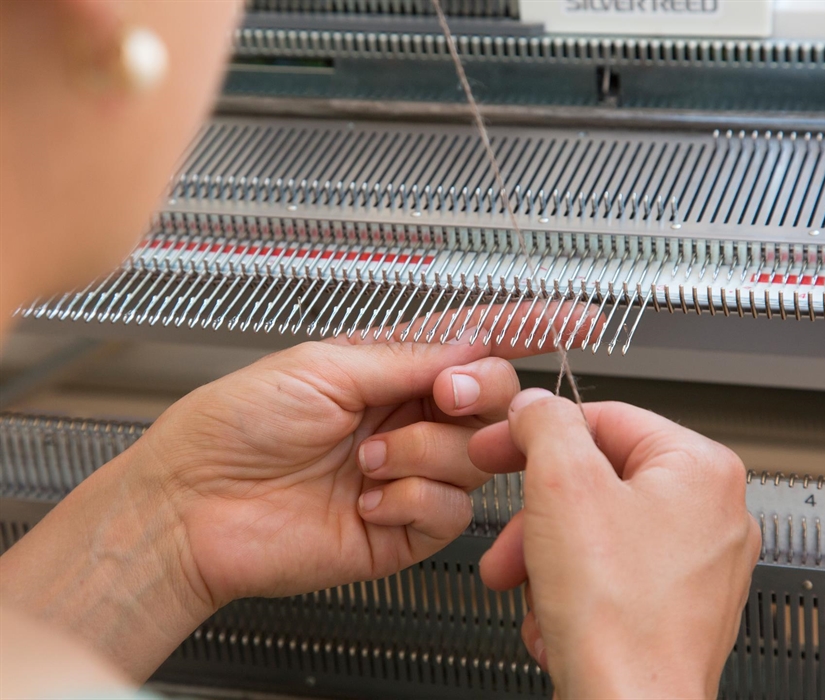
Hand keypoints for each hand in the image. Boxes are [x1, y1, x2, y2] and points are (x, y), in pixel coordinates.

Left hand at [148, 338, 515, 607]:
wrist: (194, 507)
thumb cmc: (233, 427)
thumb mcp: (322, 366)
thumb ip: (407, 358)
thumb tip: (472, 345)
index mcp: (388, 371)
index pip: (471, 343)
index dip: (526, 327)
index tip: (576, 317)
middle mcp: (407, 420)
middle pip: (492, 399)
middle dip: (478, 391)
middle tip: (443, 393)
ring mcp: (409, 474)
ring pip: (478, 455)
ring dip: (424, 451)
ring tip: (367, 460)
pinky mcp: (404, 528)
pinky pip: (450, 510)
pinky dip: (410, 500)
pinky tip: (365, 499)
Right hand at [470, 391, 760, 699]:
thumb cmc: (617, 618)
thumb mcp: (564, 485)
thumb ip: (548, 424)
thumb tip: (537, 404)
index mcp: (702, 471)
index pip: (604, 418)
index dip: (537, 432)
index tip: (499, 445)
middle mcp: (712, 516)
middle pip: (595, 483)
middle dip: (537, 516)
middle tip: (508, 536)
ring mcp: (698, 568)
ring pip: (595, 532)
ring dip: (545, 557)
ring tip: (527, 587)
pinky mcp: (675, 610)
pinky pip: (608, 575)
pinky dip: (570, 591)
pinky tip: (555, 617)